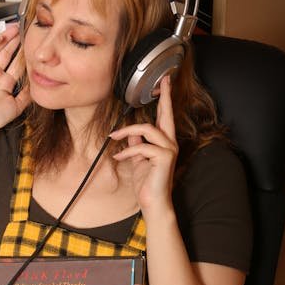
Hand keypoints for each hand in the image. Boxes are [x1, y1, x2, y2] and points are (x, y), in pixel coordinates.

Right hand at [0, 23, 30, 133]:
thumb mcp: (17, 106)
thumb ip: (27, 95)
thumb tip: (37, 85)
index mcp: (4, 83)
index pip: (15, 64)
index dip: (22, 54)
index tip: (30, 46)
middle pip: (5, 53)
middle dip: (14, 42)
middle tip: (22, 32)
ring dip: (3, 39)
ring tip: (13, 30)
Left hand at [110, 75, 177, 214]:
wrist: (152, 203)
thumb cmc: (146, 184)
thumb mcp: (137, 160)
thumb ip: (136, 144)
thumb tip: (130, 132)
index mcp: (164, 142)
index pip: (165, 116)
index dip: (166, 99)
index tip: (165, 82)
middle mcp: (170, 143)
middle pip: (167, 114)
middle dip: (165, 96)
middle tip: (163, 81)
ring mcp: (169, 150)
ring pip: (148, 129)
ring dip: (127, 132)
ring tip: (114, 138)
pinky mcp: (165, 158)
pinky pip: (143, 147)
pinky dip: (128, 151)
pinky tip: (119, 158)